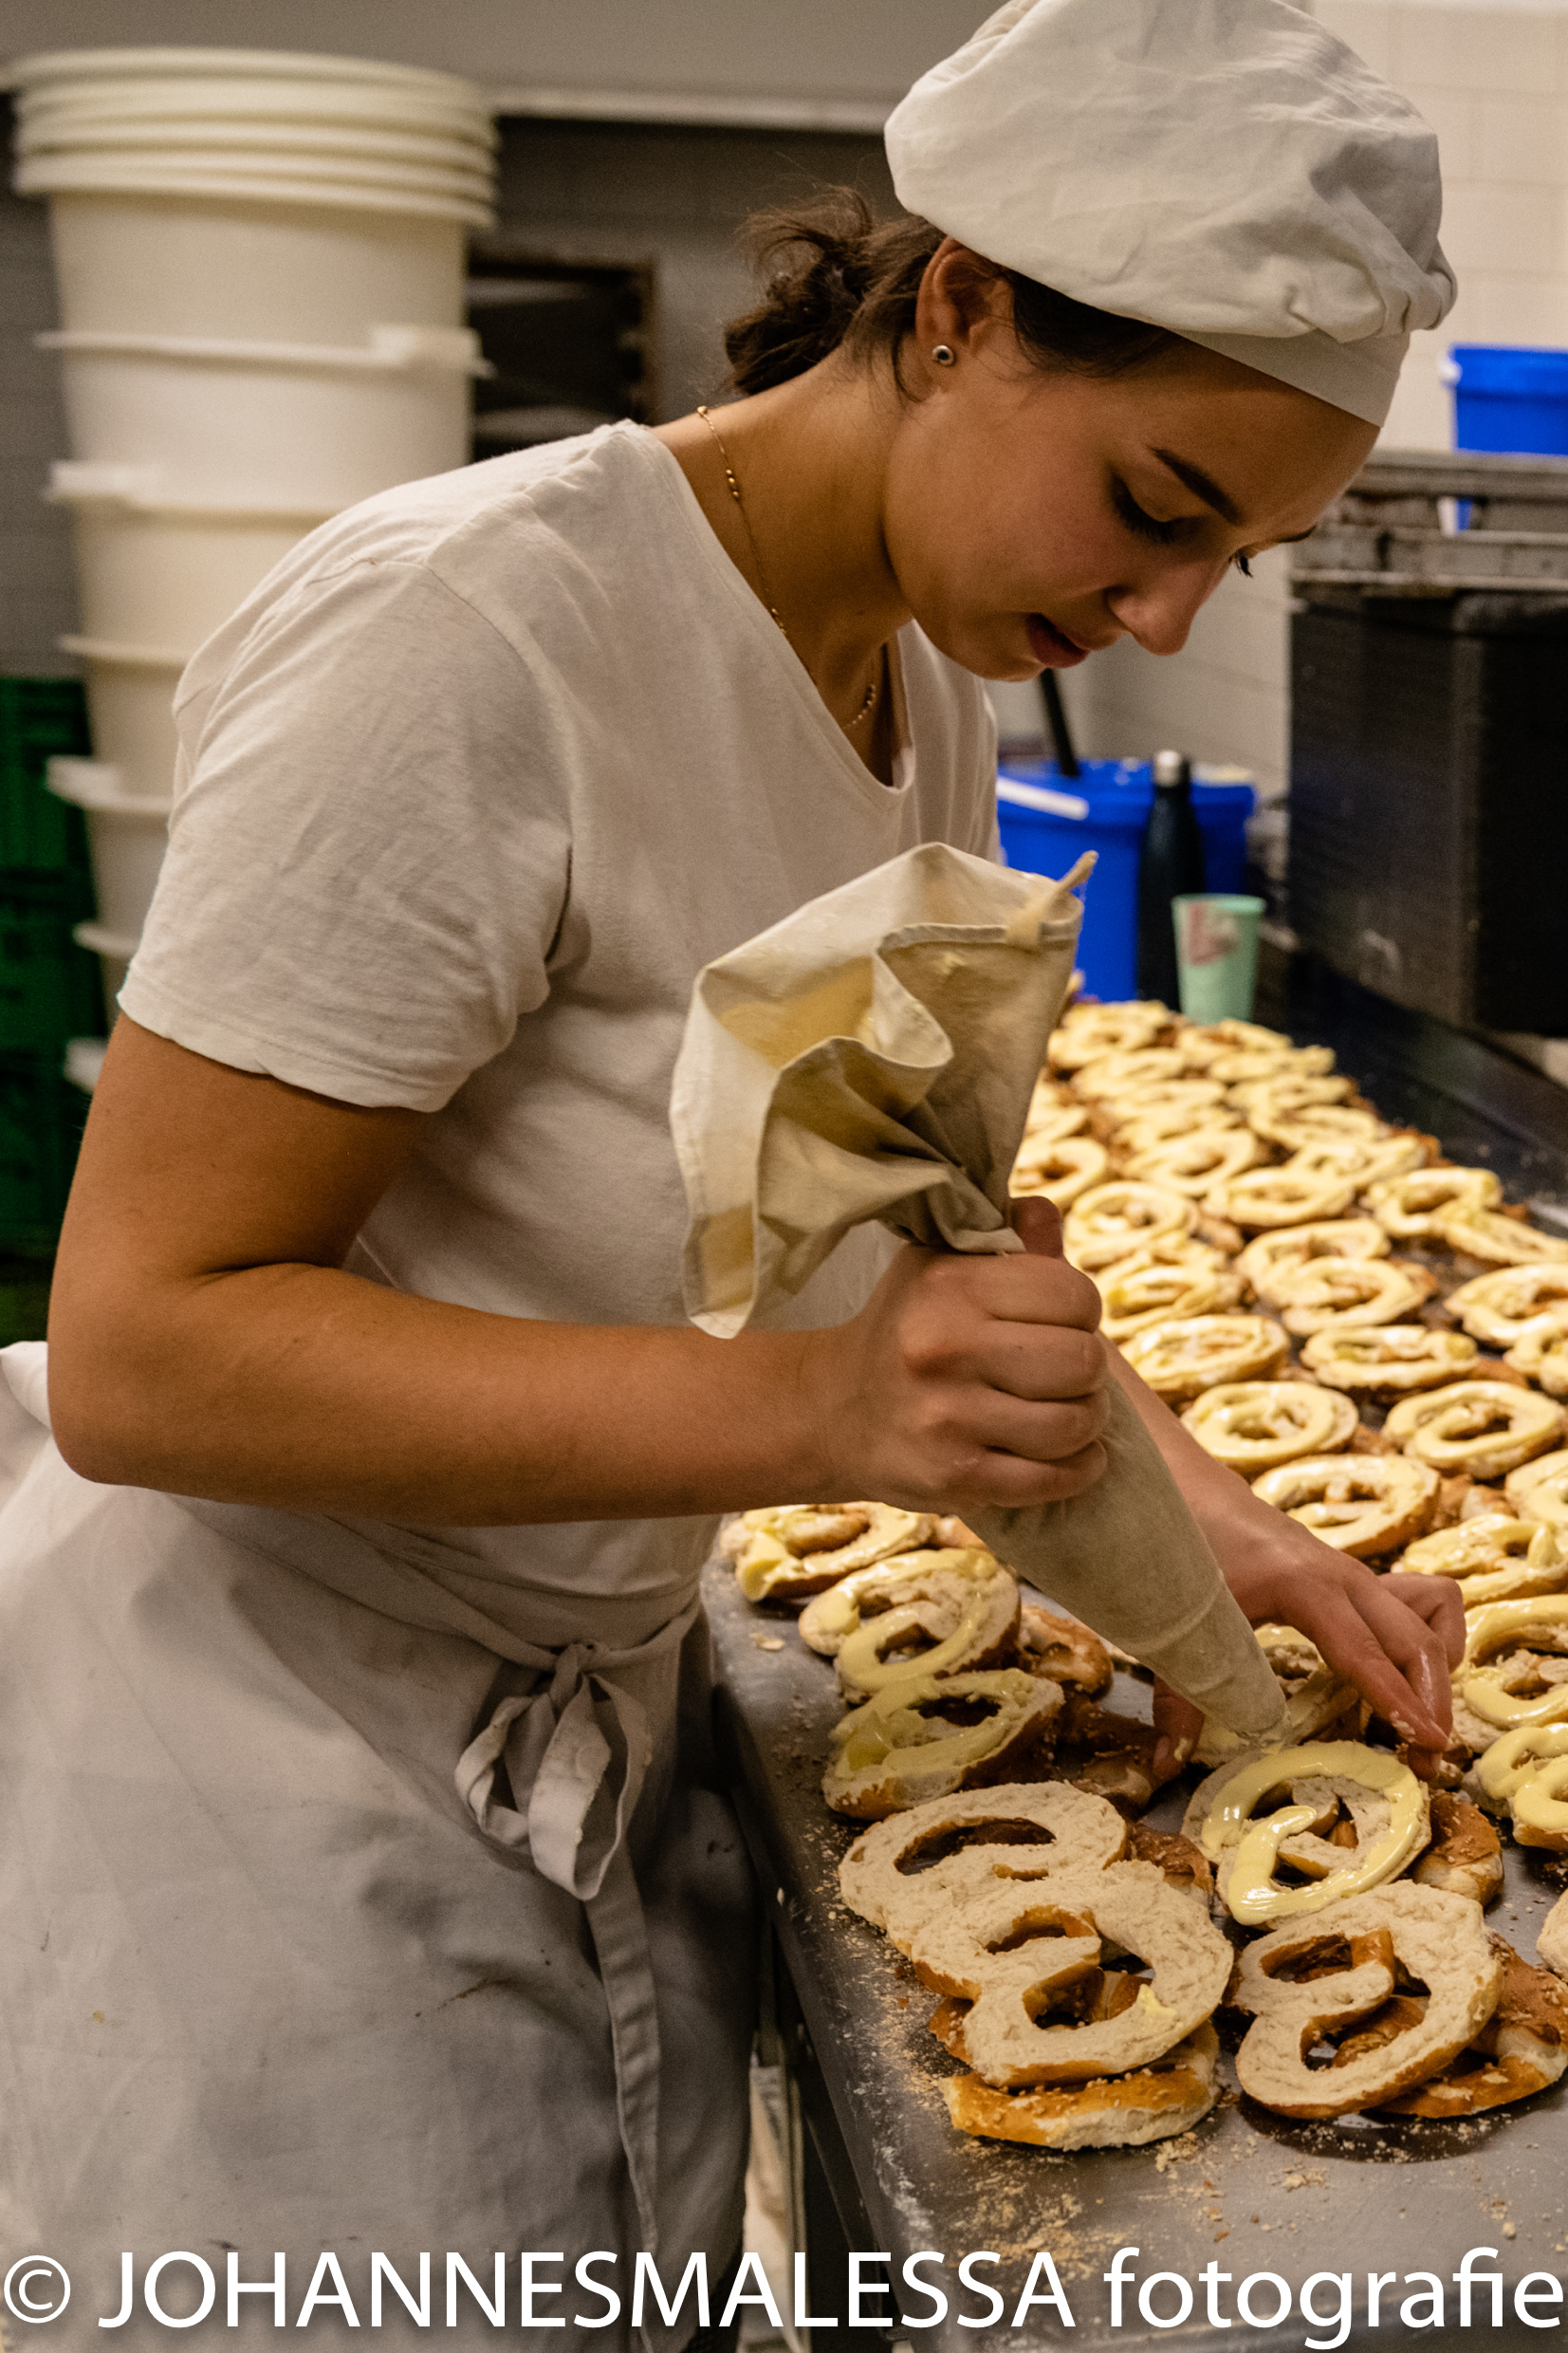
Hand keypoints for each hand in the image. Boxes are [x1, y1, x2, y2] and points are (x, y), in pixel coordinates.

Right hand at [804, 1196, 1108, 1512]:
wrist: (832, 1410)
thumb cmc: (906, 1329)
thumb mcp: (940, 1265)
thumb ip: (1003, 1235)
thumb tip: (1046, 1216)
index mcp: (951, 1285)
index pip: (1075, 1294)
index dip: (1080, 1310)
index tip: (1058, 1322)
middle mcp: (945, 1348)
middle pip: (1084, 1362)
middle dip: (1087, 1370)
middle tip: (1063, 1373)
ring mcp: (948, 1418)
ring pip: (1075, 1424)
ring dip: (1085, 1421)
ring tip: (1064, 1411)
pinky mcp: (955, 1477)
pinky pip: (1054, 1480)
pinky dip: (1077, 1470)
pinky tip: (1069, 1456)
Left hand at [1151, 1504, 1464, 1783]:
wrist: (1192, 1487)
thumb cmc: (1188, 1547)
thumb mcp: (1180, 1623)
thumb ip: (1179, 1699)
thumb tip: (1168, 1767)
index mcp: (1305, 1585)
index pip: (1364, 1653)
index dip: (1400, 1701)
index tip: (1431, 1742)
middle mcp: (1345, 1576)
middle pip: (1416, 1639)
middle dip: (1433, 1701)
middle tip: (1428, 1762)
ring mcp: (1357, 1574)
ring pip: (1431, 1618)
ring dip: (1437, 1672)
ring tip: (1419, 1723)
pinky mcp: (1358, 1578)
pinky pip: (1424, 1602)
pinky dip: (1427, 1639)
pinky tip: (1398, 1673)